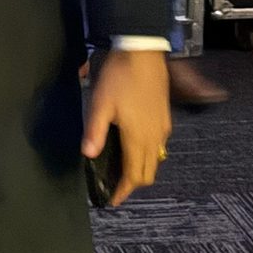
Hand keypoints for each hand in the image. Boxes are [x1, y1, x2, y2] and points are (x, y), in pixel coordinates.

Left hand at [83, 50, 170, 205]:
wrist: (143, 52)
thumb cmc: (120, 77)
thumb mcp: (101, 103)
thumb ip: (95, 131)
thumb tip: (88, 154)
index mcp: (138, 137)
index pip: (135, 175)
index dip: (123, 191)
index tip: (112, 200)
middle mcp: (155, 137)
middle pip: (149, 173)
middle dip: (133, 184)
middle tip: (115, 186)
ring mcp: (162, 127)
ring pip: (155, 159)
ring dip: (141, 169)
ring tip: (122, 168)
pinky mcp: (165, 117)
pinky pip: (159, 145)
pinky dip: (147, 154)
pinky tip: (133, 145)